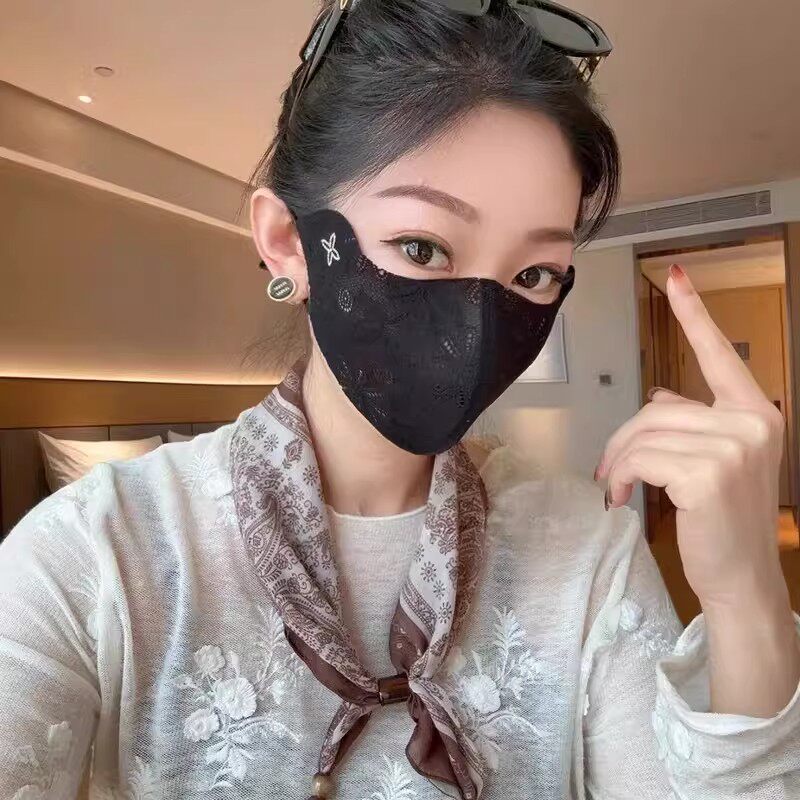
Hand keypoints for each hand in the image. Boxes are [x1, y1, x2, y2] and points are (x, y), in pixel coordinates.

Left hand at [596, 264, 786, 611]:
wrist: (740, 576)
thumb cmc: (723, 520)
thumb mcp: (716, 463)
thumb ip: (691, 423)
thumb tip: (661, 395)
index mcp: (755, 414)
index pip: (719, 355)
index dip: (694, 314)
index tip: (676, 278)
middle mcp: (752, 422)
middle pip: (656, 407)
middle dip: (622, 439)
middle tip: (611, 471)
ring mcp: (733, 446)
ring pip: (643, 431)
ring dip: (619, 461)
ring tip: (617, 486)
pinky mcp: (708, 472)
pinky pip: (640, 457)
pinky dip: (622, 476)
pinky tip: (624, 497)